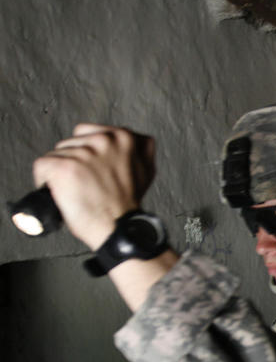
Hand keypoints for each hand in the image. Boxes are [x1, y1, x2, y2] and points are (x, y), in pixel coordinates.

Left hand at [32, 124, 155, 249]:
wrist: (118, 228)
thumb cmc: (128, 204)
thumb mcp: (147, 169)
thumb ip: (140, 148)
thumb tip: (134, 138)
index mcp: (124, 137)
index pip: (87, 132)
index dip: (86, 153)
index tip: (93, 171)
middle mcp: (103, 140)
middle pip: (70, 143)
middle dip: (75, 162)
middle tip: (88, 183)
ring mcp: (82, 153)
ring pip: (56, 155)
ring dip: (62, 172)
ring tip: (79, 190)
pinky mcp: (62, 167)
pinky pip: (41, 167)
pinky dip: (45, 182)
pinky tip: (61, 192)